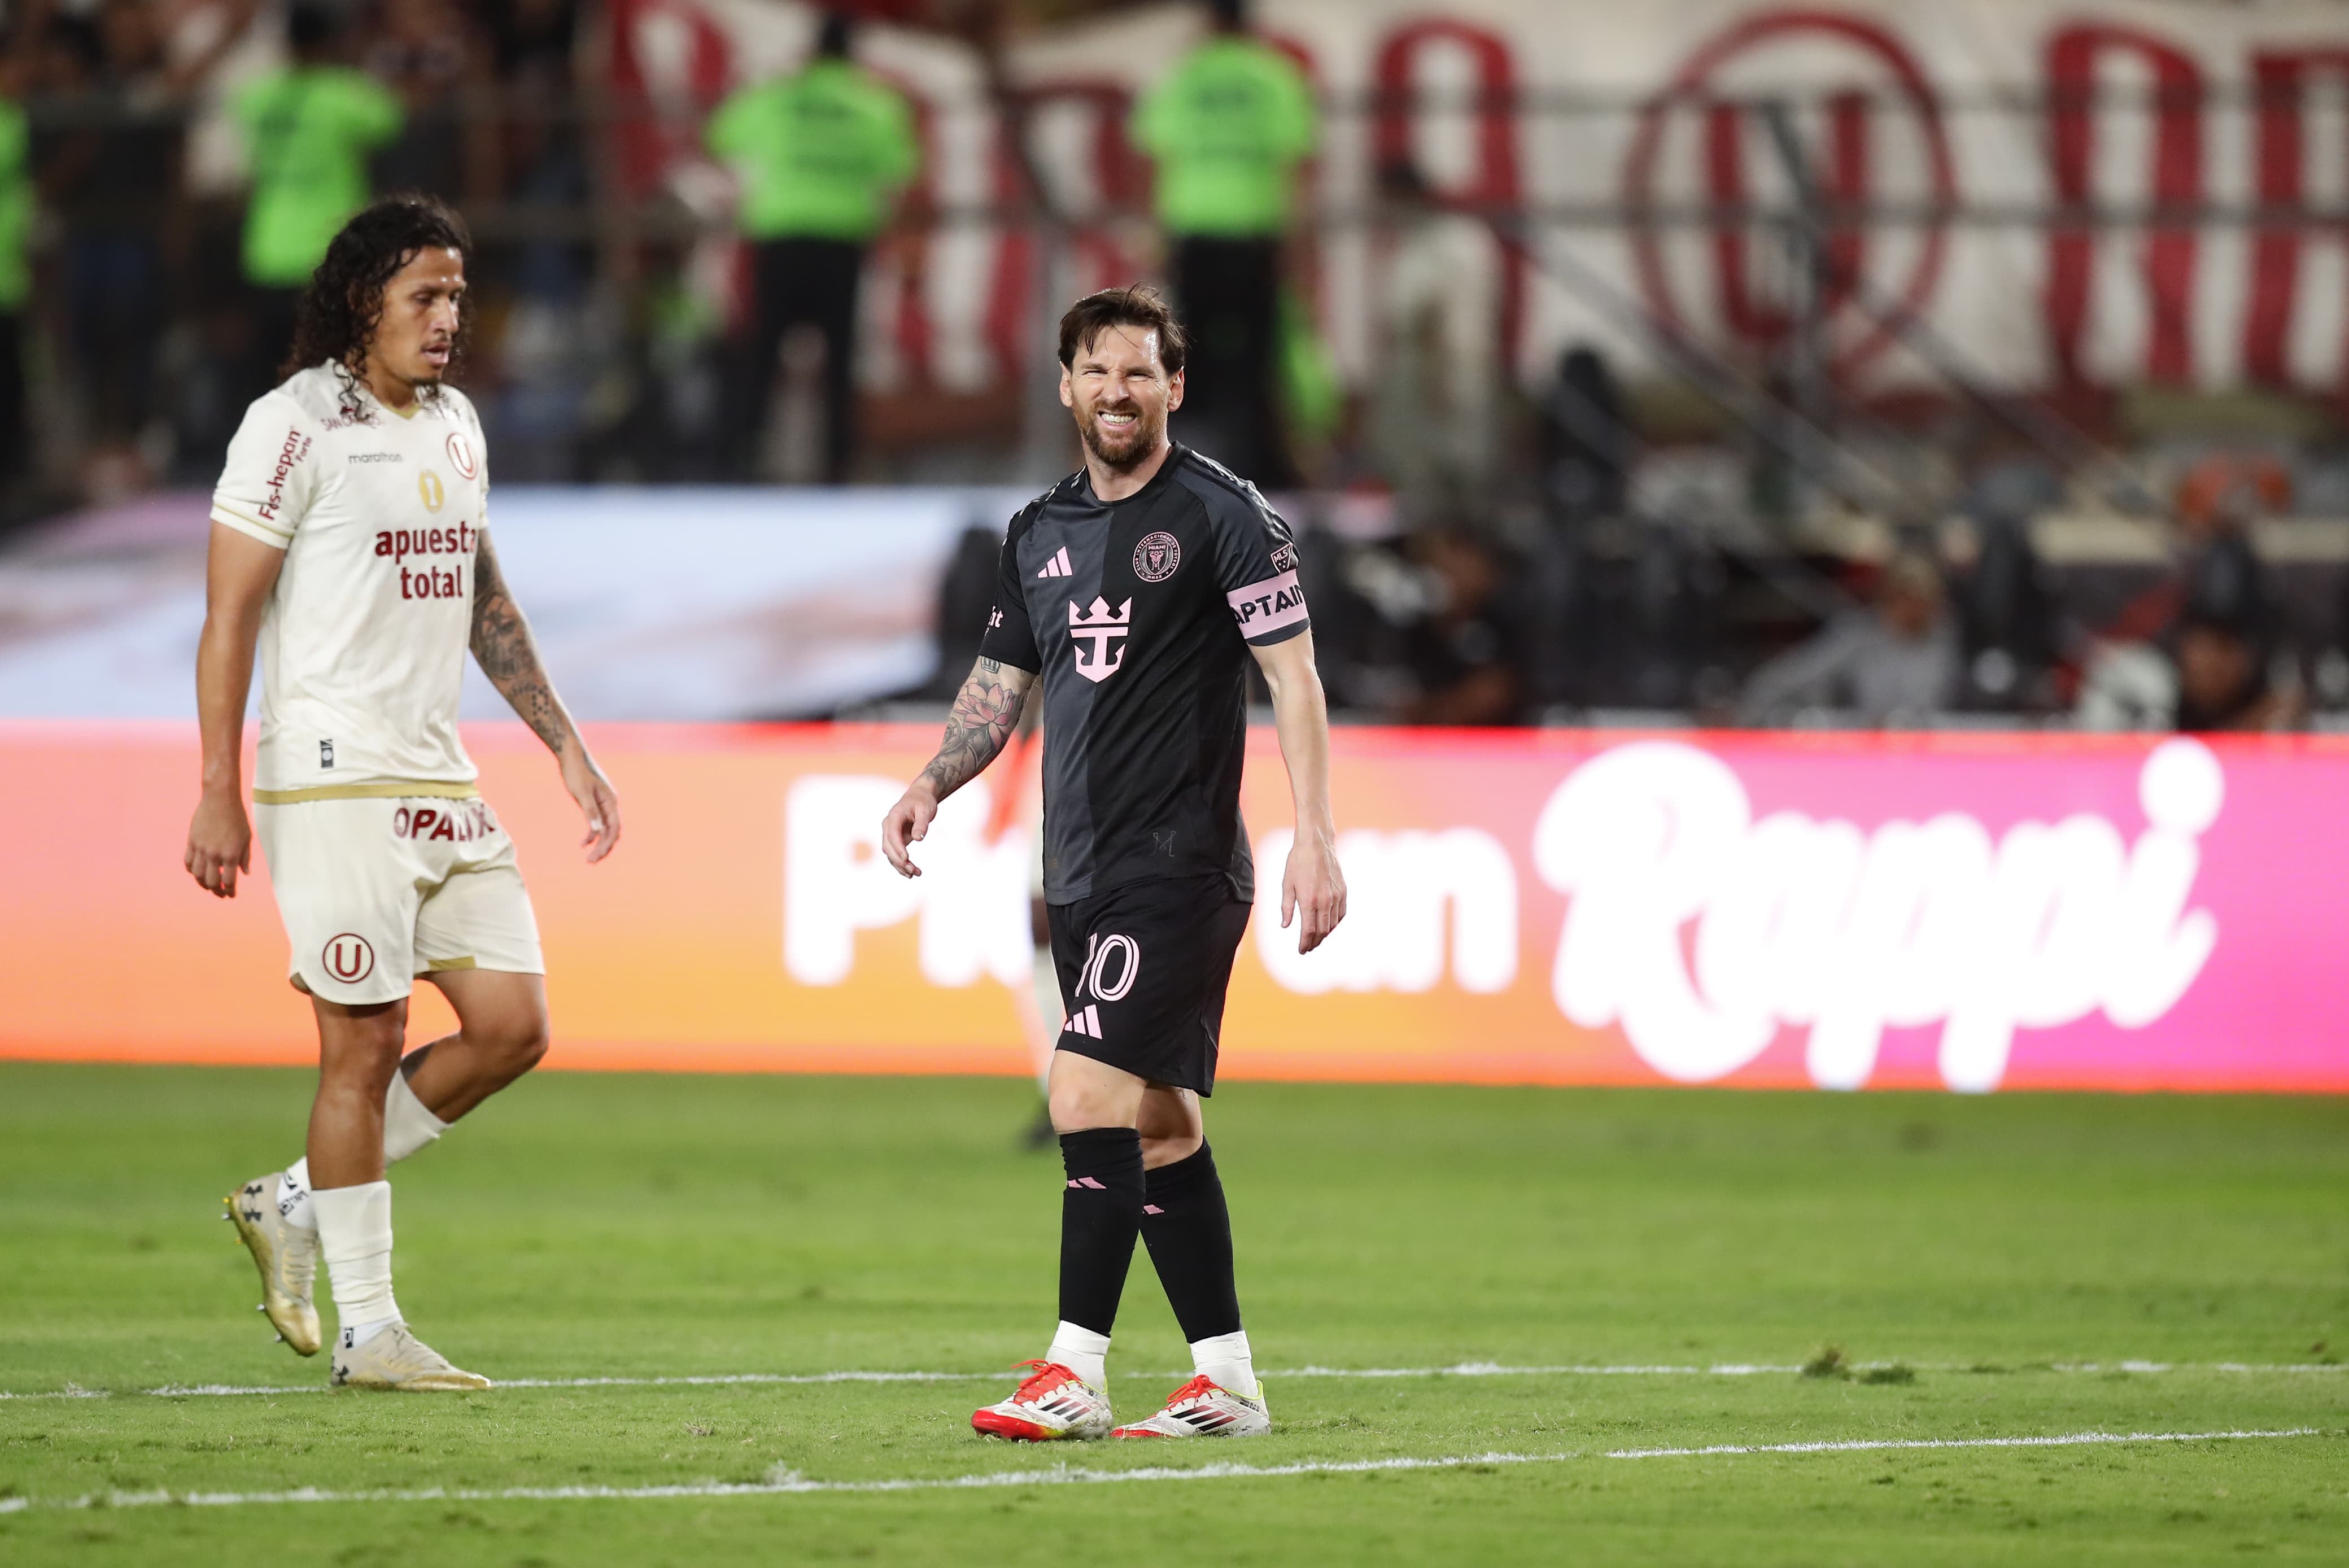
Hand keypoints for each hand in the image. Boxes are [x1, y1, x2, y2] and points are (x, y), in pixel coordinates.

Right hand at [186, 787, 251, 897]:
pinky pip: (188, 862)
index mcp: (231, 854)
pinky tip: (197, 872)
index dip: (230, 891)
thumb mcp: (247, 838)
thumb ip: (245, 857)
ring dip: (202, 883)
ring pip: (197, 875)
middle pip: (211, 882)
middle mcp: (214, 854)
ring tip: (208, 885)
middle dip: (216, 891)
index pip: (229, 881)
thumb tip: (245, 873)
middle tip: (220, 893)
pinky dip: (192, 870)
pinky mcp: (191, 842)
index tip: (231, 895)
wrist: (220, 799)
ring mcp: (201, 848)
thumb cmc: (237, 817)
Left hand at [561, 748, 621, 862]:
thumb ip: (590, 811)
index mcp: (610, 801)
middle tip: (591, 862)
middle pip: (612, 831)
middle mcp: (610, 804)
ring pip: (605, 829)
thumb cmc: (576, 772)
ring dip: (599, 844)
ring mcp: (602, 804)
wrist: (571, 755)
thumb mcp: (582, 793)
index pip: (614, 828)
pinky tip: (582, 843)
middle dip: (604, 848)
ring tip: (589, 859)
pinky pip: (597, 823)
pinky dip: (591, 834)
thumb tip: (598, 830)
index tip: (597, 856)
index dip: (607, 844)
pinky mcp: (593, 803)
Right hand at [880, 781, 937, 877]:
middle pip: (888, 846)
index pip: (892, 833)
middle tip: (913, 870)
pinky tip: (910, 873)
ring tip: (915, 874)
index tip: (907, 859)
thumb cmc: (923, 802)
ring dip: (900, 865)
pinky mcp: (895, 839)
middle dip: (899, 860)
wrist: (919, 797)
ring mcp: (890, 833)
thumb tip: (918, 838)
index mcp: (894, 815)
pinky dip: (901, 864)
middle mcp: (888, 825)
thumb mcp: (925, 810)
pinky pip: (894, 854)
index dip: (898, 847)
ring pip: (890, 853)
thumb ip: (921, 823)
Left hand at [1281, 830, 1345, 953]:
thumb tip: (1285, 926)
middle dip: (1314, 942)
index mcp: (1309, 901)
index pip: (1308, 931)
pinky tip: (1328, 925)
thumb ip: (1286, 908)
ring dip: (1324, 935)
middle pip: (1321, 931)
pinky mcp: (1343, 891)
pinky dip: (1335, 923)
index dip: (1305, 943)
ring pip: (1332, 924)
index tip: (1301, 950)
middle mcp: (1325, 901)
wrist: (1316, 844)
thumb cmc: (1297, 862)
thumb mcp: (1287, 885)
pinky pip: (1341, 914)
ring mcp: (1336, 896)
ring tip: (1316, 939)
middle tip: (1308, 948)